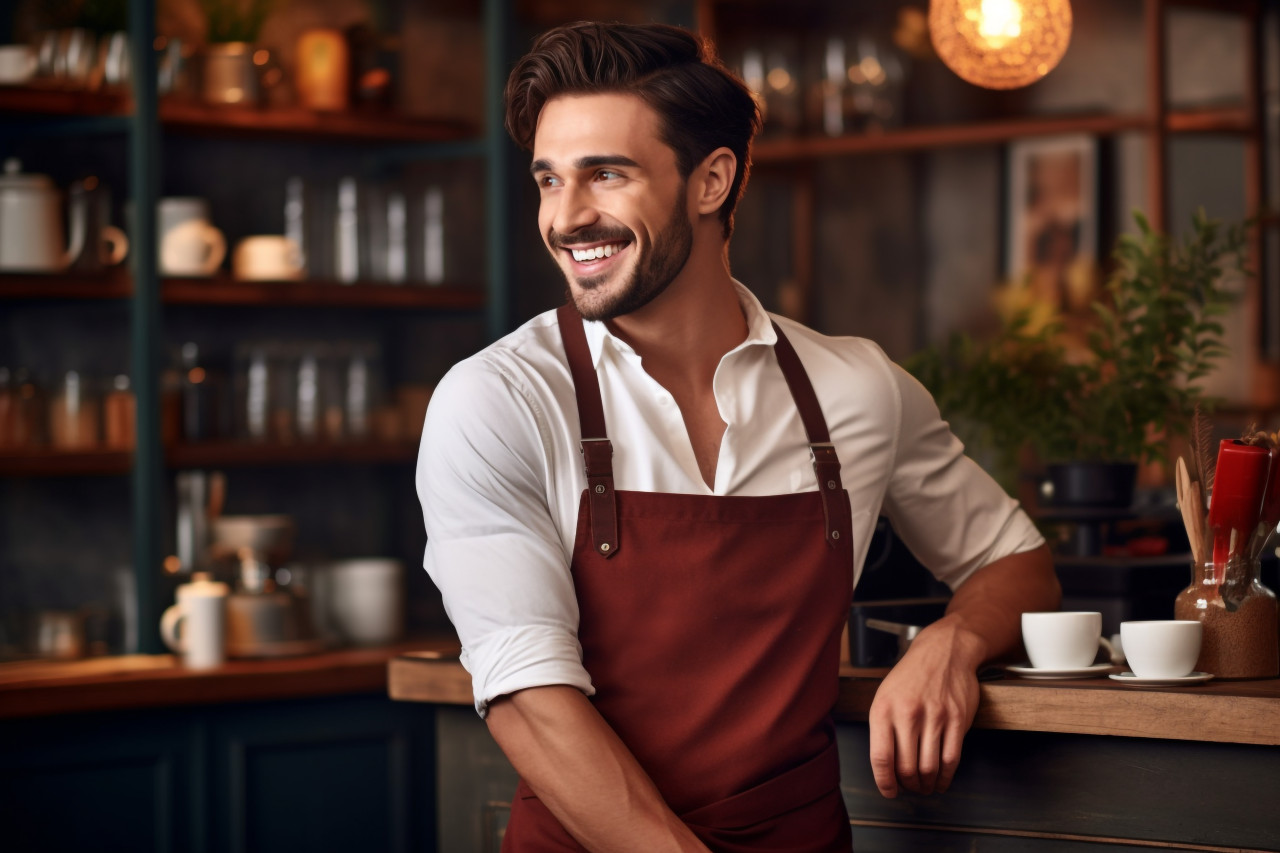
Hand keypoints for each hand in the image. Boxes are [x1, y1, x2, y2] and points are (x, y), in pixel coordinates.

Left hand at [866, 619, 983, 797]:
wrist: (943, 652)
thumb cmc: (911, 676)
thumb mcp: (884, 696)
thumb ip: (883, 729)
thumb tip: (885, 767)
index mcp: (884, 709)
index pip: (881, 758)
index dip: (885, 783)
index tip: (889, 791)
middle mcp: (908, 714)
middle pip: (907, 768)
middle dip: (908, 786)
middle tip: (909, 788)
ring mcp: (935, 717)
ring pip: (929, 768)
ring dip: (926, 785)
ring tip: (924, 786)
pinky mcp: (957, 720)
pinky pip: (951, 759)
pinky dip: (945, 777)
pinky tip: (941, 779)